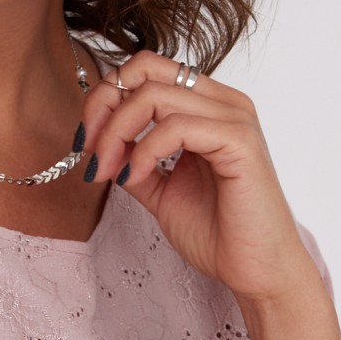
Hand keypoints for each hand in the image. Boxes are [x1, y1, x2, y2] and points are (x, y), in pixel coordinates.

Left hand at [79, 52, 320, 308]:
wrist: (254, 270)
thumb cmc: (219, 232)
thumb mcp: (160, 189)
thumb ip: (133, 159)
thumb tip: (98, 143)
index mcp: (206, 106)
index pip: (146, 69)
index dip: (105, 96)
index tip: (85, 141)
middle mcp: (223, 102)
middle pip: (145, 70)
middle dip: (103, 107)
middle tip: (88, 151)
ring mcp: (234, 118)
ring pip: (154, 94)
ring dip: (117, 133)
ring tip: (106, 171)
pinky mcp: (239, 141)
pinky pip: (176, 126)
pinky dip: (143, 151)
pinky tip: (132, 179)